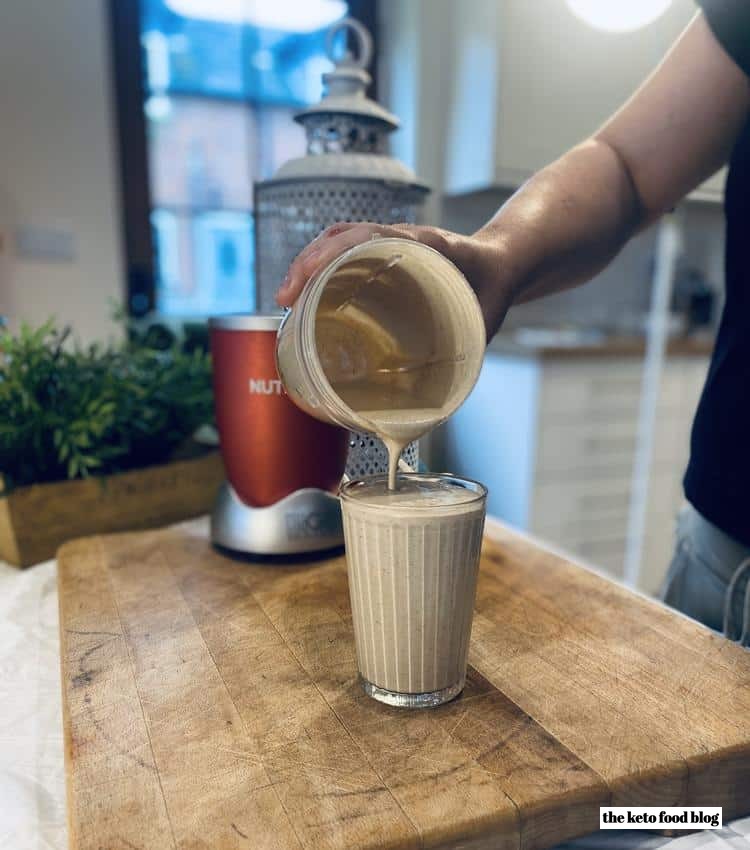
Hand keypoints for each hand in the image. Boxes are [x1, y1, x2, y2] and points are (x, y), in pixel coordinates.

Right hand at [275, 221, 513, 338]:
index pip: (368, 235)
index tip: (306, 282)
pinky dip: (321, 267)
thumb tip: (438, 404)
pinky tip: (308, 296)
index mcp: (427, 244)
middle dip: (307, 262)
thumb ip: (467, 350)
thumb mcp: (486, 319)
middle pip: (342, 235)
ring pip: (338, 240)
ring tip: (286, 299)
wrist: (503, 262)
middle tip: (284, 299)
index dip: (332, 254)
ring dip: (308, 263)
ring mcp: (390, 241)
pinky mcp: (384, 251)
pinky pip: (346, 250)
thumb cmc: (494, 289)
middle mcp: (402, 237)